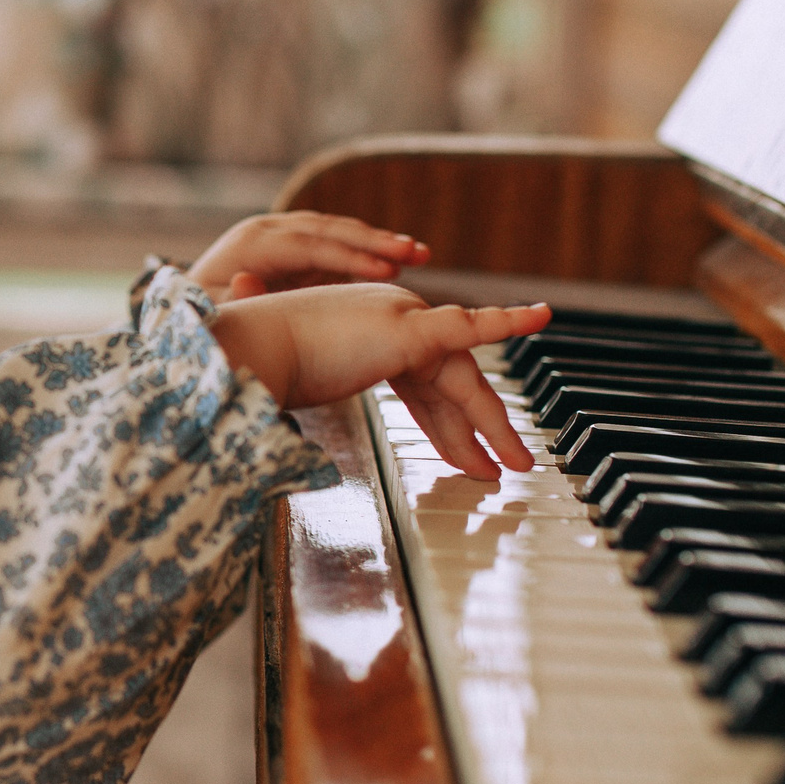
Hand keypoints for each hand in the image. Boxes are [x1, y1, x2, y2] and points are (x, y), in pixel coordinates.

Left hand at [186, 213, 429, 299]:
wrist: (196, 313)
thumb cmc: (207, 322)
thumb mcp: (216, 316)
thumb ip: (237, 303)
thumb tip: (247, 286)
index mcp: (251, 244)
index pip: (306, 246)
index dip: (346, 257)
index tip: (384, 271)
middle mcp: (272, 232)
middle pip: (328, 230)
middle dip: (372, 241)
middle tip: (412, 253)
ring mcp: (289, 240)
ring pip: (340, 234)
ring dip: (379, 242)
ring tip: (418, 254)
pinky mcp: (303, 255)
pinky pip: (342, 249)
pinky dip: (371, 254)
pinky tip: (402, 262)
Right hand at [210, 285, 549, 477]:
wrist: (245, 356)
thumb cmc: (254, 376)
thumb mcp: (292, 392)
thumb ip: (302, 407)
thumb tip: (273, 445)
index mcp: (366, 331)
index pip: (421, 383)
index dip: (443, 426)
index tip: (463, 459)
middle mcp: (390, 315)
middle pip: (446, 384)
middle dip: (472, 432)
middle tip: (498, 468)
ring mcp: (403, 316)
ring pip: (462, 378)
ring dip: (491, 423)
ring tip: (513, 463)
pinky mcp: (410, 328)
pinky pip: (470, 328)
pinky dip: (507, 320)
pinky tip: (539, 317)